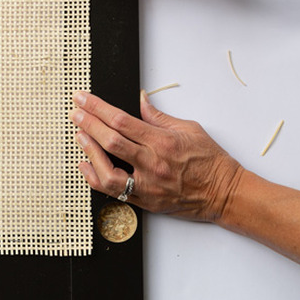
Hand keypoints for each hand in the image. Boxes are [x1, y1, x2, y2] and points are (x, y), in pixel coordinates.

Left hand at [70, 90, 243, 221]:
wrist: (225, 193)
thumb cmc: (211, 161)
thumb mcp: (188, 129)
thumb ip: (158, 116)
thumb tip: (140, 99)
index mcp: (162, 142)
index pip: (121, 121)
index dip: (98, 108)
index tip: (83, 99)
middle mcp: (152, 163)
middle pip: (110, 141)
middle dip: (88, 123)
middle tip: (74, 112)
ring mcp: (147, 185)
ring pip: (107, 171)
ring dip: (89, 152)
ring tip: (79, 136)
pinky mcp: (146, 201)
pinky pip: (114, 192)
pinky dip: (95, 178)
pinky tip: (85, 166)